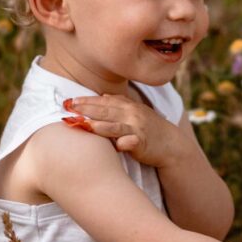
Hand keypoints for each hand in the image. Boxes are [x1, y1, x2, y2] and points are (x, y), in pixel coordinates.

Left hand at [63, 94, 185, 168]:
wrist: (171, 143)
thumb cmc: (149, 128)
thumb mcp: (136, 112)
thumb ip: (119, 103)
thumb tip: (102, 96)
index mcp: (128, 106)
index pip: (104, 102)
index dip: (87, 101)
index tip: (71, 101)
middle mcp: (132, 115)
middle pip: (106, 111)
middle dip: (87, 109)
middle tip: (70, 107)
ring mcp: (137, 129)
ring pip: (116, 126)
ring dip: (102, 126)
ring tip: (86, 125)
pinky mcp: (142, 143)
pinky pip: (132, 142)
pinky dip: (126, 143)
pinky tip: (118, 145)